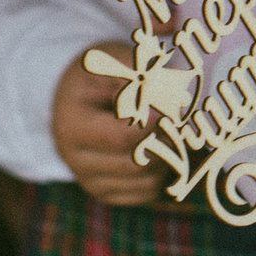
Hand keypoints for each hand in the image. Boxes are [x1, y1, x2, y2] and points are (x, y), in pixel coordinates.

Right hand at [52, 43, 161, 207]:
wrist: (77, 99)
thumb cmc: (99, 76)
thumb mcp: (113, 61)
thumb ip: (139, 77)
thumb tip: (169, 100)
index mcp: (72, 127)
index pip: (122, 137)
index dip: (155, 126)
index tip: (175, 111)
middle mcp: (75, 162)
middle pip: (137, 164)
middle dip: (166, 143)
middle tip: (183, 122)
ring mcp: (90, 182)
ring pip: (146, 182)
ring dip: (169, 158)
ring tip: (173, 131)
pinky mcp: (107, 194)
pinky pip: (146, 194)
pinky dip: (163, 174)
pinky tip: (162, 148)